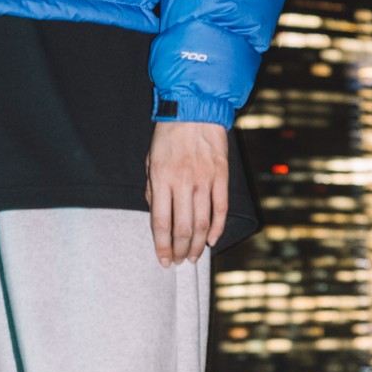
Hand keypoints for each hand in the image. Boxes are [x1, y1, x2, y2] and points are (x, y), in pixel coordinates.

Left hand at [146, 121, 227, 265]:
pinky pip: (220, 208)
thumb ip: (153, 190)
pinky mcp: (221, 176)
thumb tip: (157, 215)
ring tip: (193, 256)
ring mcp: (204, 180)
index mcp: (161, 179)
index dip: (162, 246)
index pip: (161, 222)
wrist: (195, 110)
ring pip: (202, 223)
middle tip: (178, 261)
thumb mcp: (150, 161)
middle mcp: (183, 183)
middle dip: (179, 250)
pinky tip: (211, 240)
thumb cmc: (169, 136)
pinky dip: (217, 228)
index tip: (163, 259)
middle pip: (182, 228)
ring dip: (197, 244)